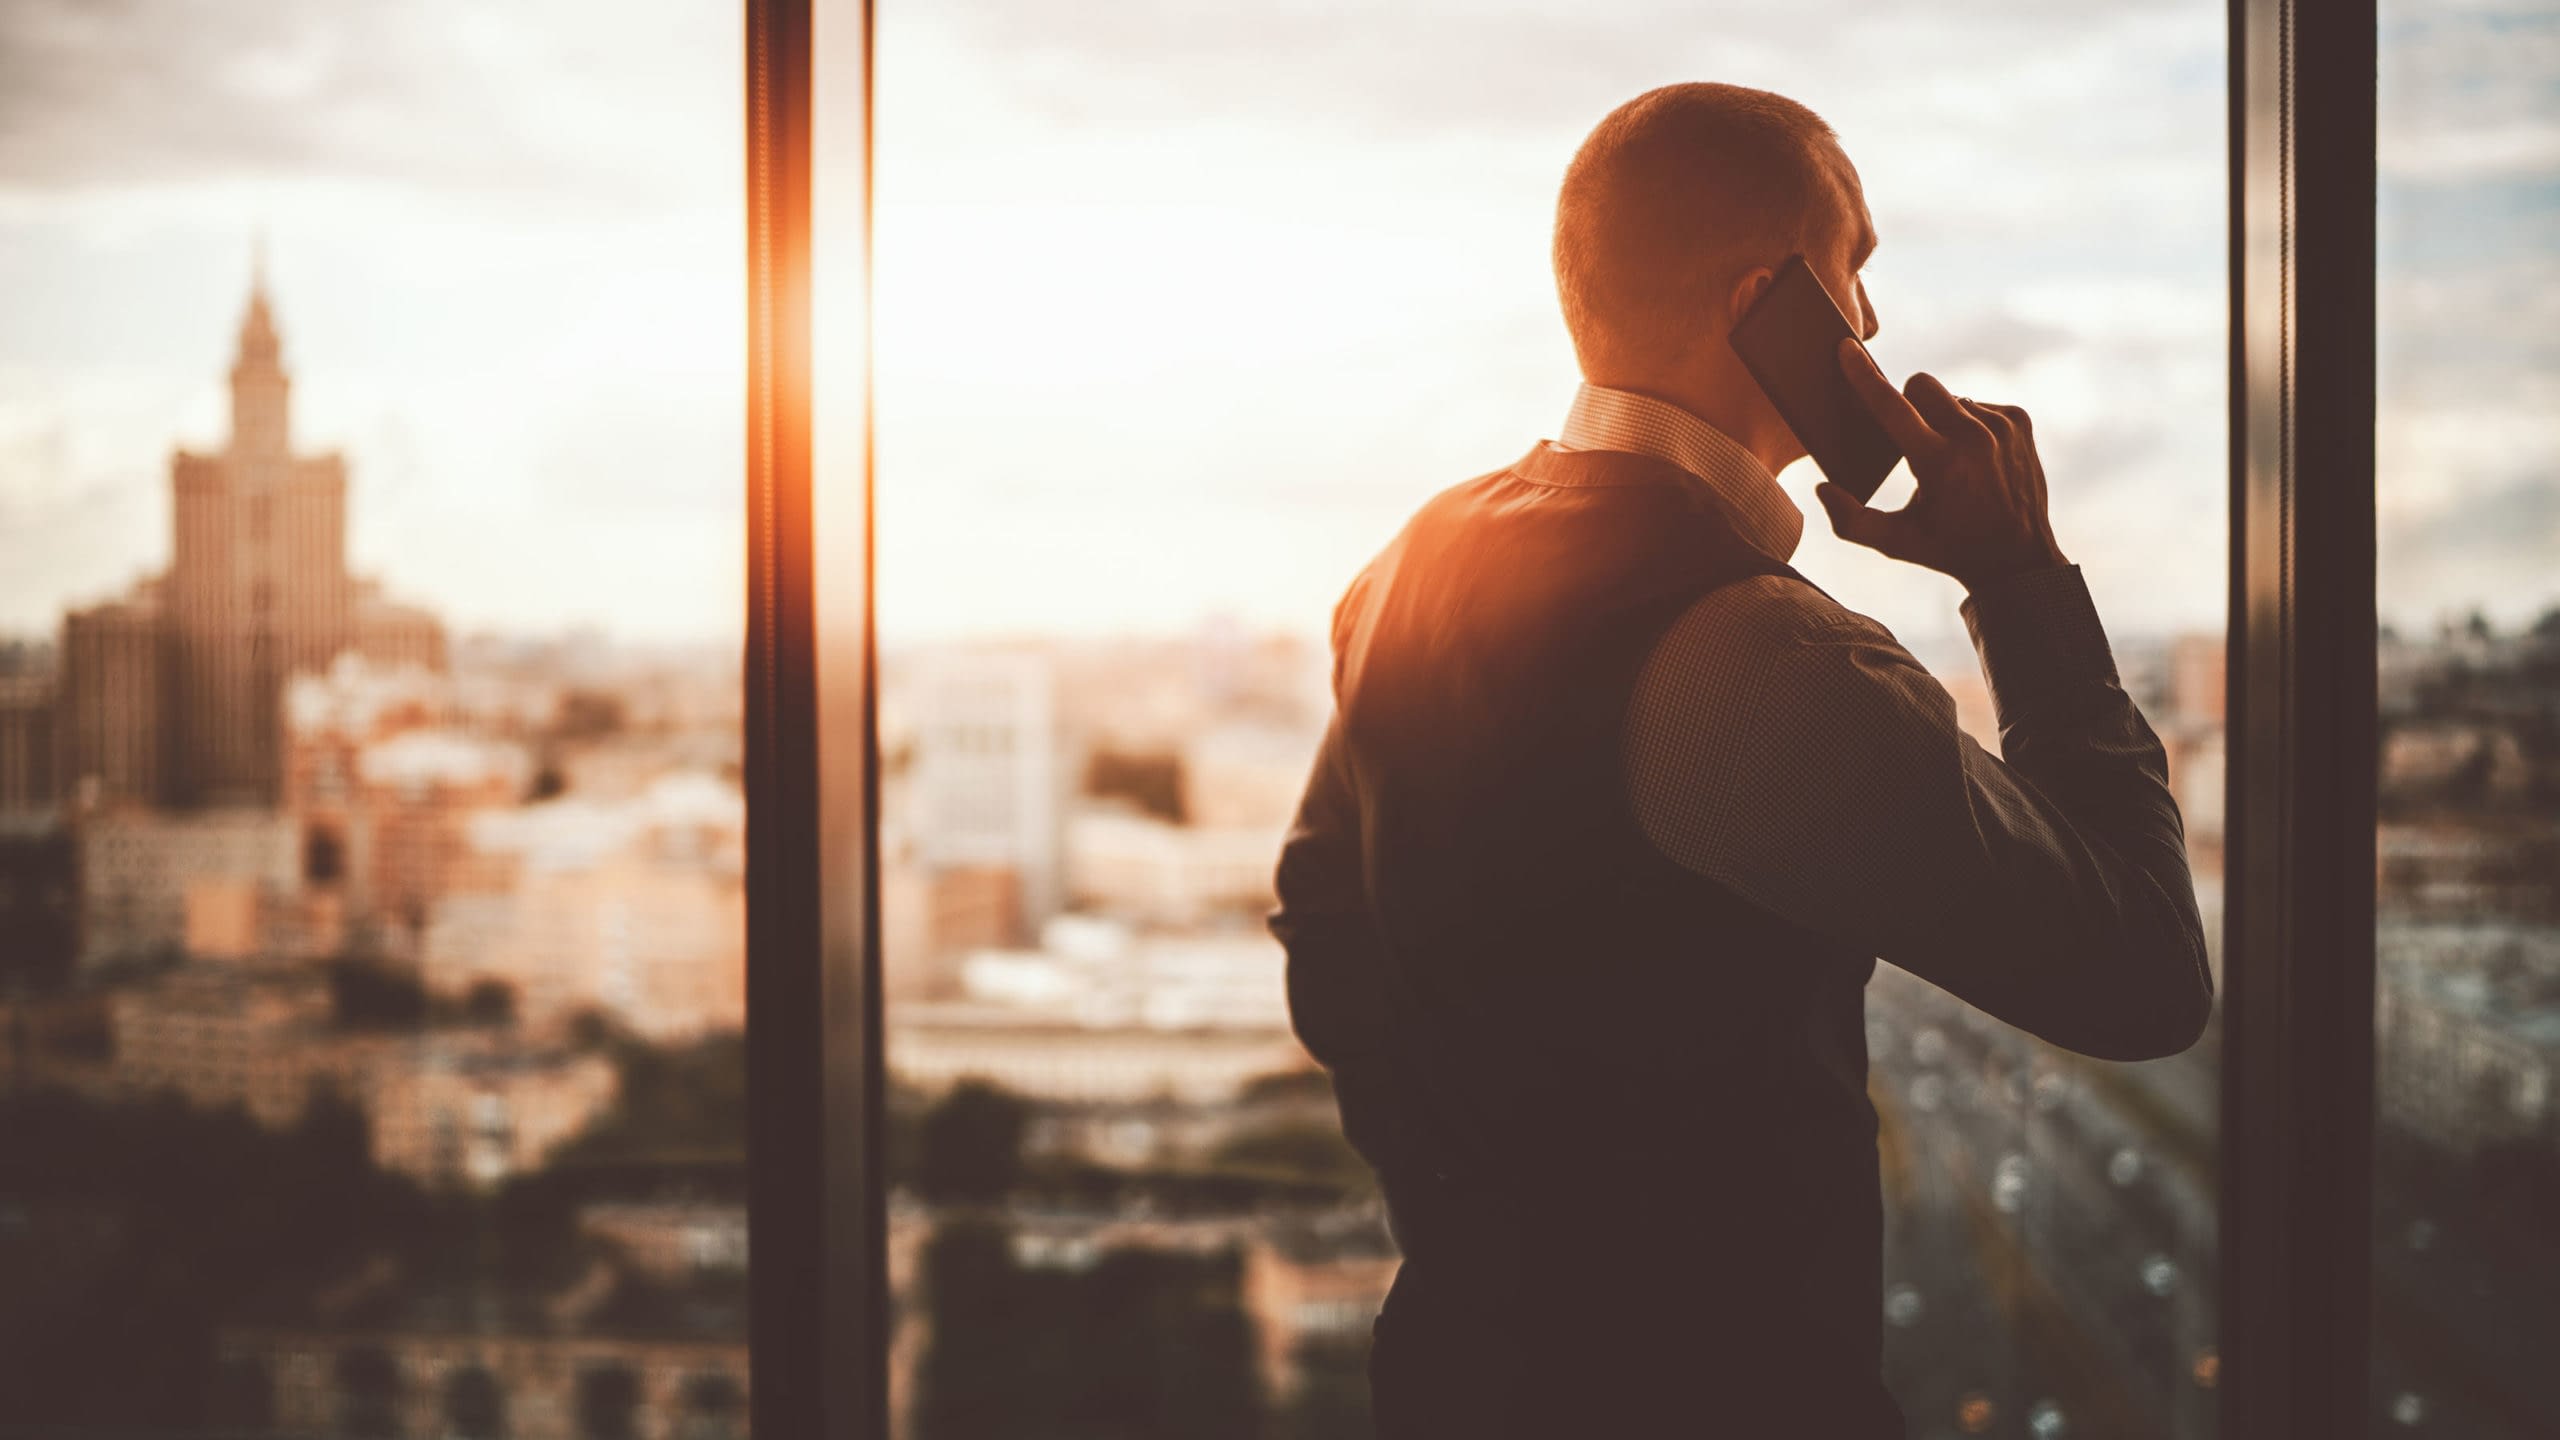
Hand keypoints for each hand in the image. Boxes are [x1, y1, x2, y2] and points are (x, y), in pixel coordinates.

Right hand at [1816, 338, 2070, 592]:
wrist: (2019, 558)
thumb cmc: (1948, 548)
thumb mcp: (1895, 544)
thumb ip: (1850, 521)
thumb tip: (1822, 488)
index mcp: (1938, 464)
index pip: (1891, 408)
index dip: (1864, 377)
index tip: (1847, 350)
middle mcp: (1973, 438)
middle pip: (1921, 385)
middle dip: (1909, 405)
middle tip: (1915, 442)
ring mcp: (2001, 426)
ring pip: (1950, 395)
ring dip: (1940, 418)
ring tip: (1951, 458)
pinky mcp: (2020, 420)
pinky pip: (1977, 402)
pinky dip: (1968, 423)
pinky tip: (1975, 456)